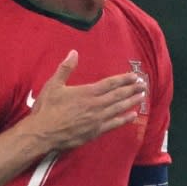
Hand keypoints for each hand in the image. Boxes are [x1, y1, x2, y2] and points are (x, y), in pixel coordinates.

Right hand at [24, 50, 144, 150]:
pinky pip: (114, 124)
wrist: (43, 133)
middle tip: (143, 85)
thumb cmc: (47, 108)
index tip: (134, 76)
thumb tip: (73, 52)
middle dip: (132, 89)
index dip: (123, 79)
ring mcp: (97, 119)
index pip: (110, 83)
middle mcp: (95, 105)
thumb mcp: (54, 84)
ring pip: (119, 108)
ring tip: (141, 96)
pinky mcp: (95, 132)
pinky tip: (132, 116)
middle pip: (118, 95)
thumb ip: (66, 68)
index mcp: (87, 92)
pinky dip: (124, 119)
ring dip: (131, 101)